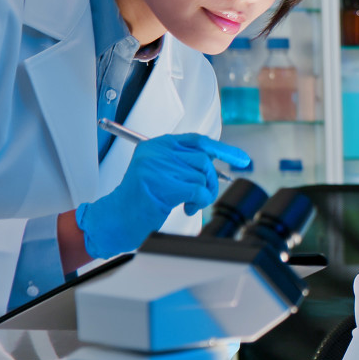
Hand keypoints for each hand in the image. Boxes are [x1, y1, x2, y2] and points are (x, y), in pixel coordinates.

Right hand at [75, 133, 249, 258]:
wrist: (116, 219)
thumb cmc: (139, 201)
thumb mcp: (161, 175)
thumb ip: (183, 165)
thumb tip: (215, 166)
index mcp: (156, 145)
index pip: (197, 141)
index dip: (223, 150)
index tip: (242, 160)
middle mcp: (156, 151)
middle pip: (203, 160)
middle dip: (210, 181)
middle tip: (201, 197)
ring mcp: (158, 166)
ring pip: (202, 176)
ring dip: (202, 195)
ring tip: (188, 204)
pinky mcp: (162, 183)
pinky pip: (198, 190)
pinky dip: (199, 202)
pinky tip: (186, 208)